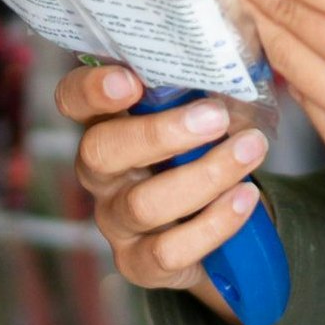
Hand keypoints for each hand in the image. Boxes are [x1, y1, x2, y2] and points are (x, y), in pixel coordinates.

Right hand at [54, 63, 268, 324]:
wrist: (224, 225)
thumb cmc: (207, 153)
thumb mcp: (203, 115)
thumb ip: (204, 89)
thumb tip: (236, 60)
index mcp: (107, 125)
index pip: (74, 101)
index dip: (92, 90)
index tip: (130, 80)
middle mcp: (100, 174)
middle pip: (101, 152)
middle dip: (159, 134)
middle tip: (216, 117)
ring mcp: (115, 222)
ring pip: (143, 204)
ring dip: (205, 175)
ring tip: (250, 150)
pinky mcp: (139, 264)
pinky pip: (170, 250)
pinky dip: (215, 223)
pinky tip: (246, 198)